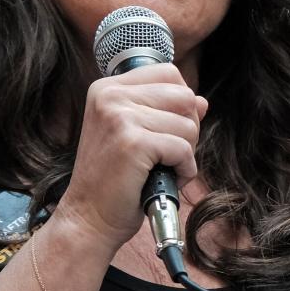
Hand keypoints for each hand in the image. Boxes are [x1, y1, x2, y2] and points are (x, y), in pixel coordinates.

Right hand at [53, 63, 207, 251]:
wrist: (88, 217)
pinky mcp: (132, 142)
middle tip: (166, 153)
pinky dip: (185, 169)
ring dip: (186, 152)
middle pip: (184, 95)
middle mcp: (110, 95)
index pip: (168, 73)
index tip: (166, 129)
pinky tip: (167, 179)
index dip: (180, 103)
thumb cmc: (114, 179)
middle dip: (187, 127)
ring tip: (162, 168)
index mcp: (107, 88)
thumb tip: (201, 100)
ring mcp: (119, 116)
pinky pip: (184, 148)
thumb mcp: (136, 134)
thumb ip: (166, 112)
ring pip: (188, 123)